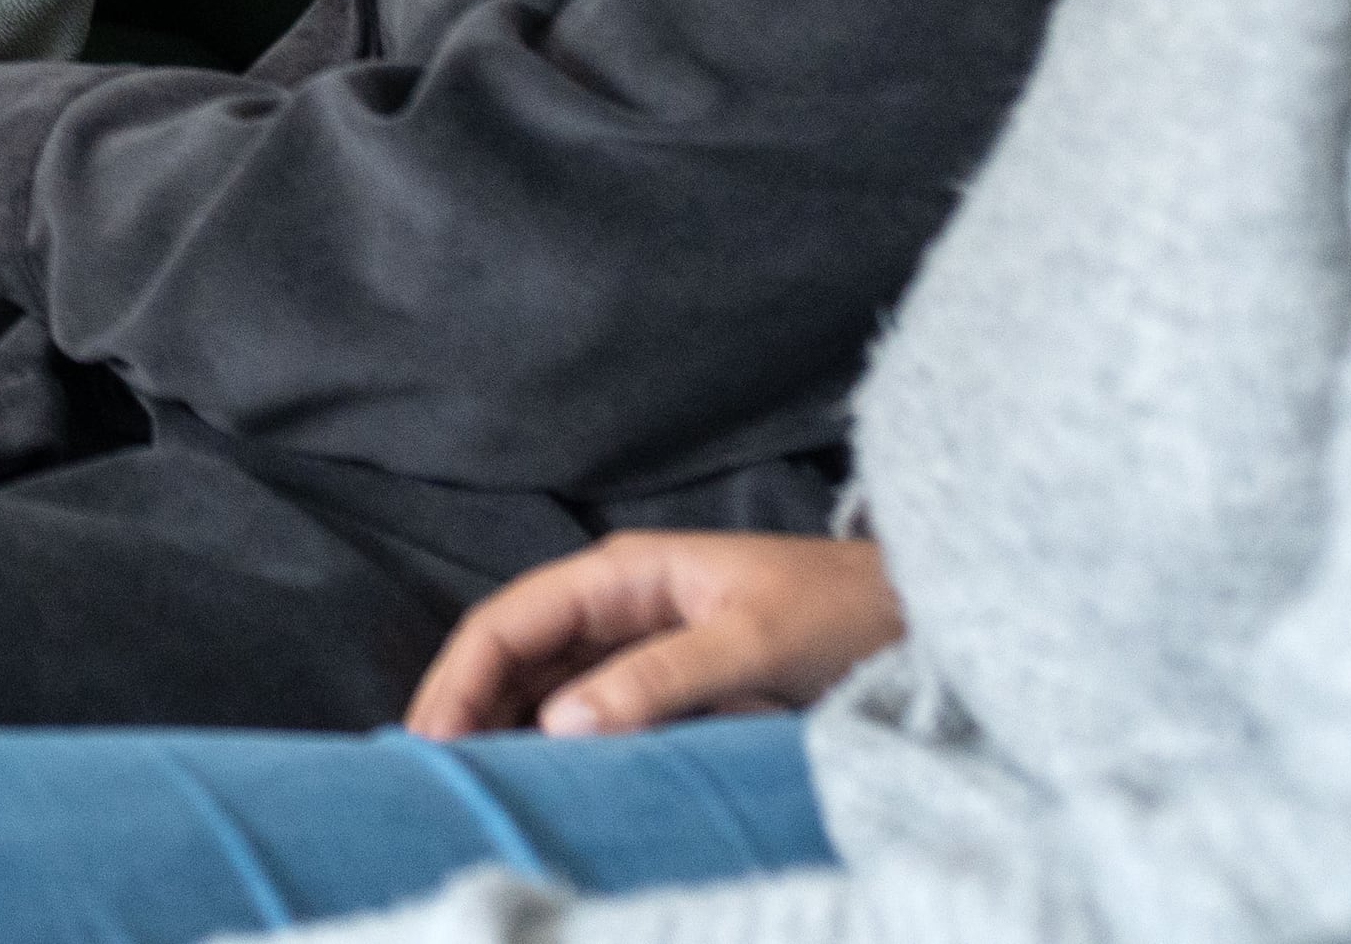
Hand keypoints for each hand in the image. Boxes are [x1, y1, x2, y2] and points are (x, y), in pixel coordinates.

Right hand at [406, 534, 903, 740]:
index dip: (462, 675)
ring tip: (465, 777)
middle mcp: (621, 602)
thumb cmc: (844, 615)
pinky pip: (590, 707)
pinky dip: (551, 737)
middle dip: (466, 702)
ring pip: (545, 680)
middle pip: (516, 649)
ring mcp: (644, 641)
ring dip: (502, 722)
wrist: (922, 617)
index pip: (512, 619)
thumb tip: (559, 722)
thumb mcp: (756, 643)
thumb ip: (661, 679)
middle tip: (428, 770)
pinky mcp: (671, 680)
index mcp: (626, 572)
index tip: (432, 737)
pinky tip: (535, 773)